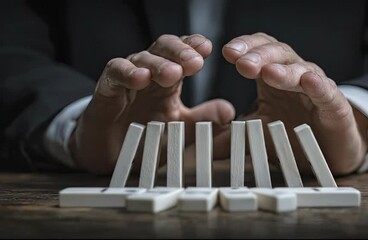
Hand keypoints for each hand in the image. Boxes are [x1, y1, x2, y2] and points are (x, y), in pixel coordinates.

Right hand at [69, 34, 234, 173]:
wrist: (113, 154)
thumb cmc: (144, 135)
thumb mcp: (179, 128)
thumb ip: (202, 118)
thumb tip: (229, 111)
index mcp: (167, 79)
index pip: (181, 53)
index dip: (193, 47)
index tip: (208, 49)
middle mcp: (148, 73)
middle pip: (163, 49)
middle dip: (180, 52)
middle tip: (195, 62)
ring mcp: (127, 79)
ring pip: (142, 59)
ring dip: (158, 64)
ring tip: (173, 73)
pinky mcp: (107, 89)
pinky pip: (115, 73)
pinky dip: (127, 73)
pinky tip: (141, 78)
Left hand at [219, 33, 367, 175]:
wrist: (328, 151)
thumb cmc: (293, 133)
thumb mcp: (256, 132)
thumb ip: (230, 134)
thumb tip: (201, 140)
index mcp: (273, 76)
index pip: (259, 50)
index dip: (245, 47)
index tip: (227, 53)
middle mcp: (295, 76)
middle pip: (278, 54)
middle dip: (259, 56)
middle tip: (241, 63)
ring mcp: (316, 89)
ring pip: (302, 70)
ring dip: (284, 70)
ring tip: (267, 72)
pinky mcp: (335, 106)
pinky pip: (328, 92)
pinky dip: (319, 86)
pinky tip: (309, 81)